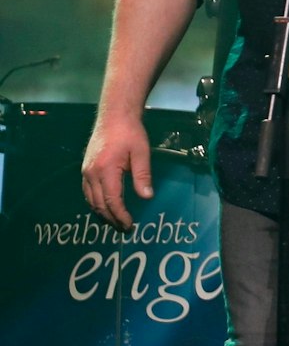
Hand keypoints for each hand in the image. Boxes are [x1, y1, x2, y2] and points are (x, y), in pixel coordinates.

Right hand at [81, 113, 153, 232]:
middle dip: (111, 218)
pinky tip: (105, 206)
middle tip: (124, 228)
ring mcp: (85, 171)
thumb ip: (143, 176)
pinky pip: (88, 191)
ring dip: (102, 212)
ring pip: (91, 199)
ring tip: (116, 221)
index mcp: (105, 170)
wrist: (114, 116)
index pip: (112, 200)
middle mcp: (91, 173)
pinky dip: (96, 202)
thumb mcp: (142, 153)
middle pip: (99, 204)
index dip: (120, 215)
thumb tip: (147, 197)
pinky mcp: (85, 168)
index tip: (130, 225)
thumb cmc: (130, 133)